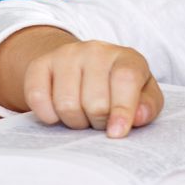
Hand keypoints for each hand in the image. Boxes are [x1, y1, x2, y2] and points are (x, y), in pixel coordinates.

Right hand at [19, 38, 162, 136]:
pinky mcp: (40, 64)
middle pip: (94, 102)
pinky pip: (37, 97)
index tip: (116, 133)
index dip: (122, 110)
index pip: (125, 79)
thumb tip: (136, 118)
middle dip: (97, 122)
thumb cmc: (117, 89)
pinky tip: (58, 114)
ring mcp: (66, 55)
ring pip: (66, 104)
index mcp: (127, 57)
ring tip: (82, 116)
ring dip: (74, 121)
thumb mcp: (142, 95)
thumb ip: (147, 107)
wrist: (81, 67)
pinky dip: (48, 115)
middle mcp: (96, 50)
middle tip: (99, 122)